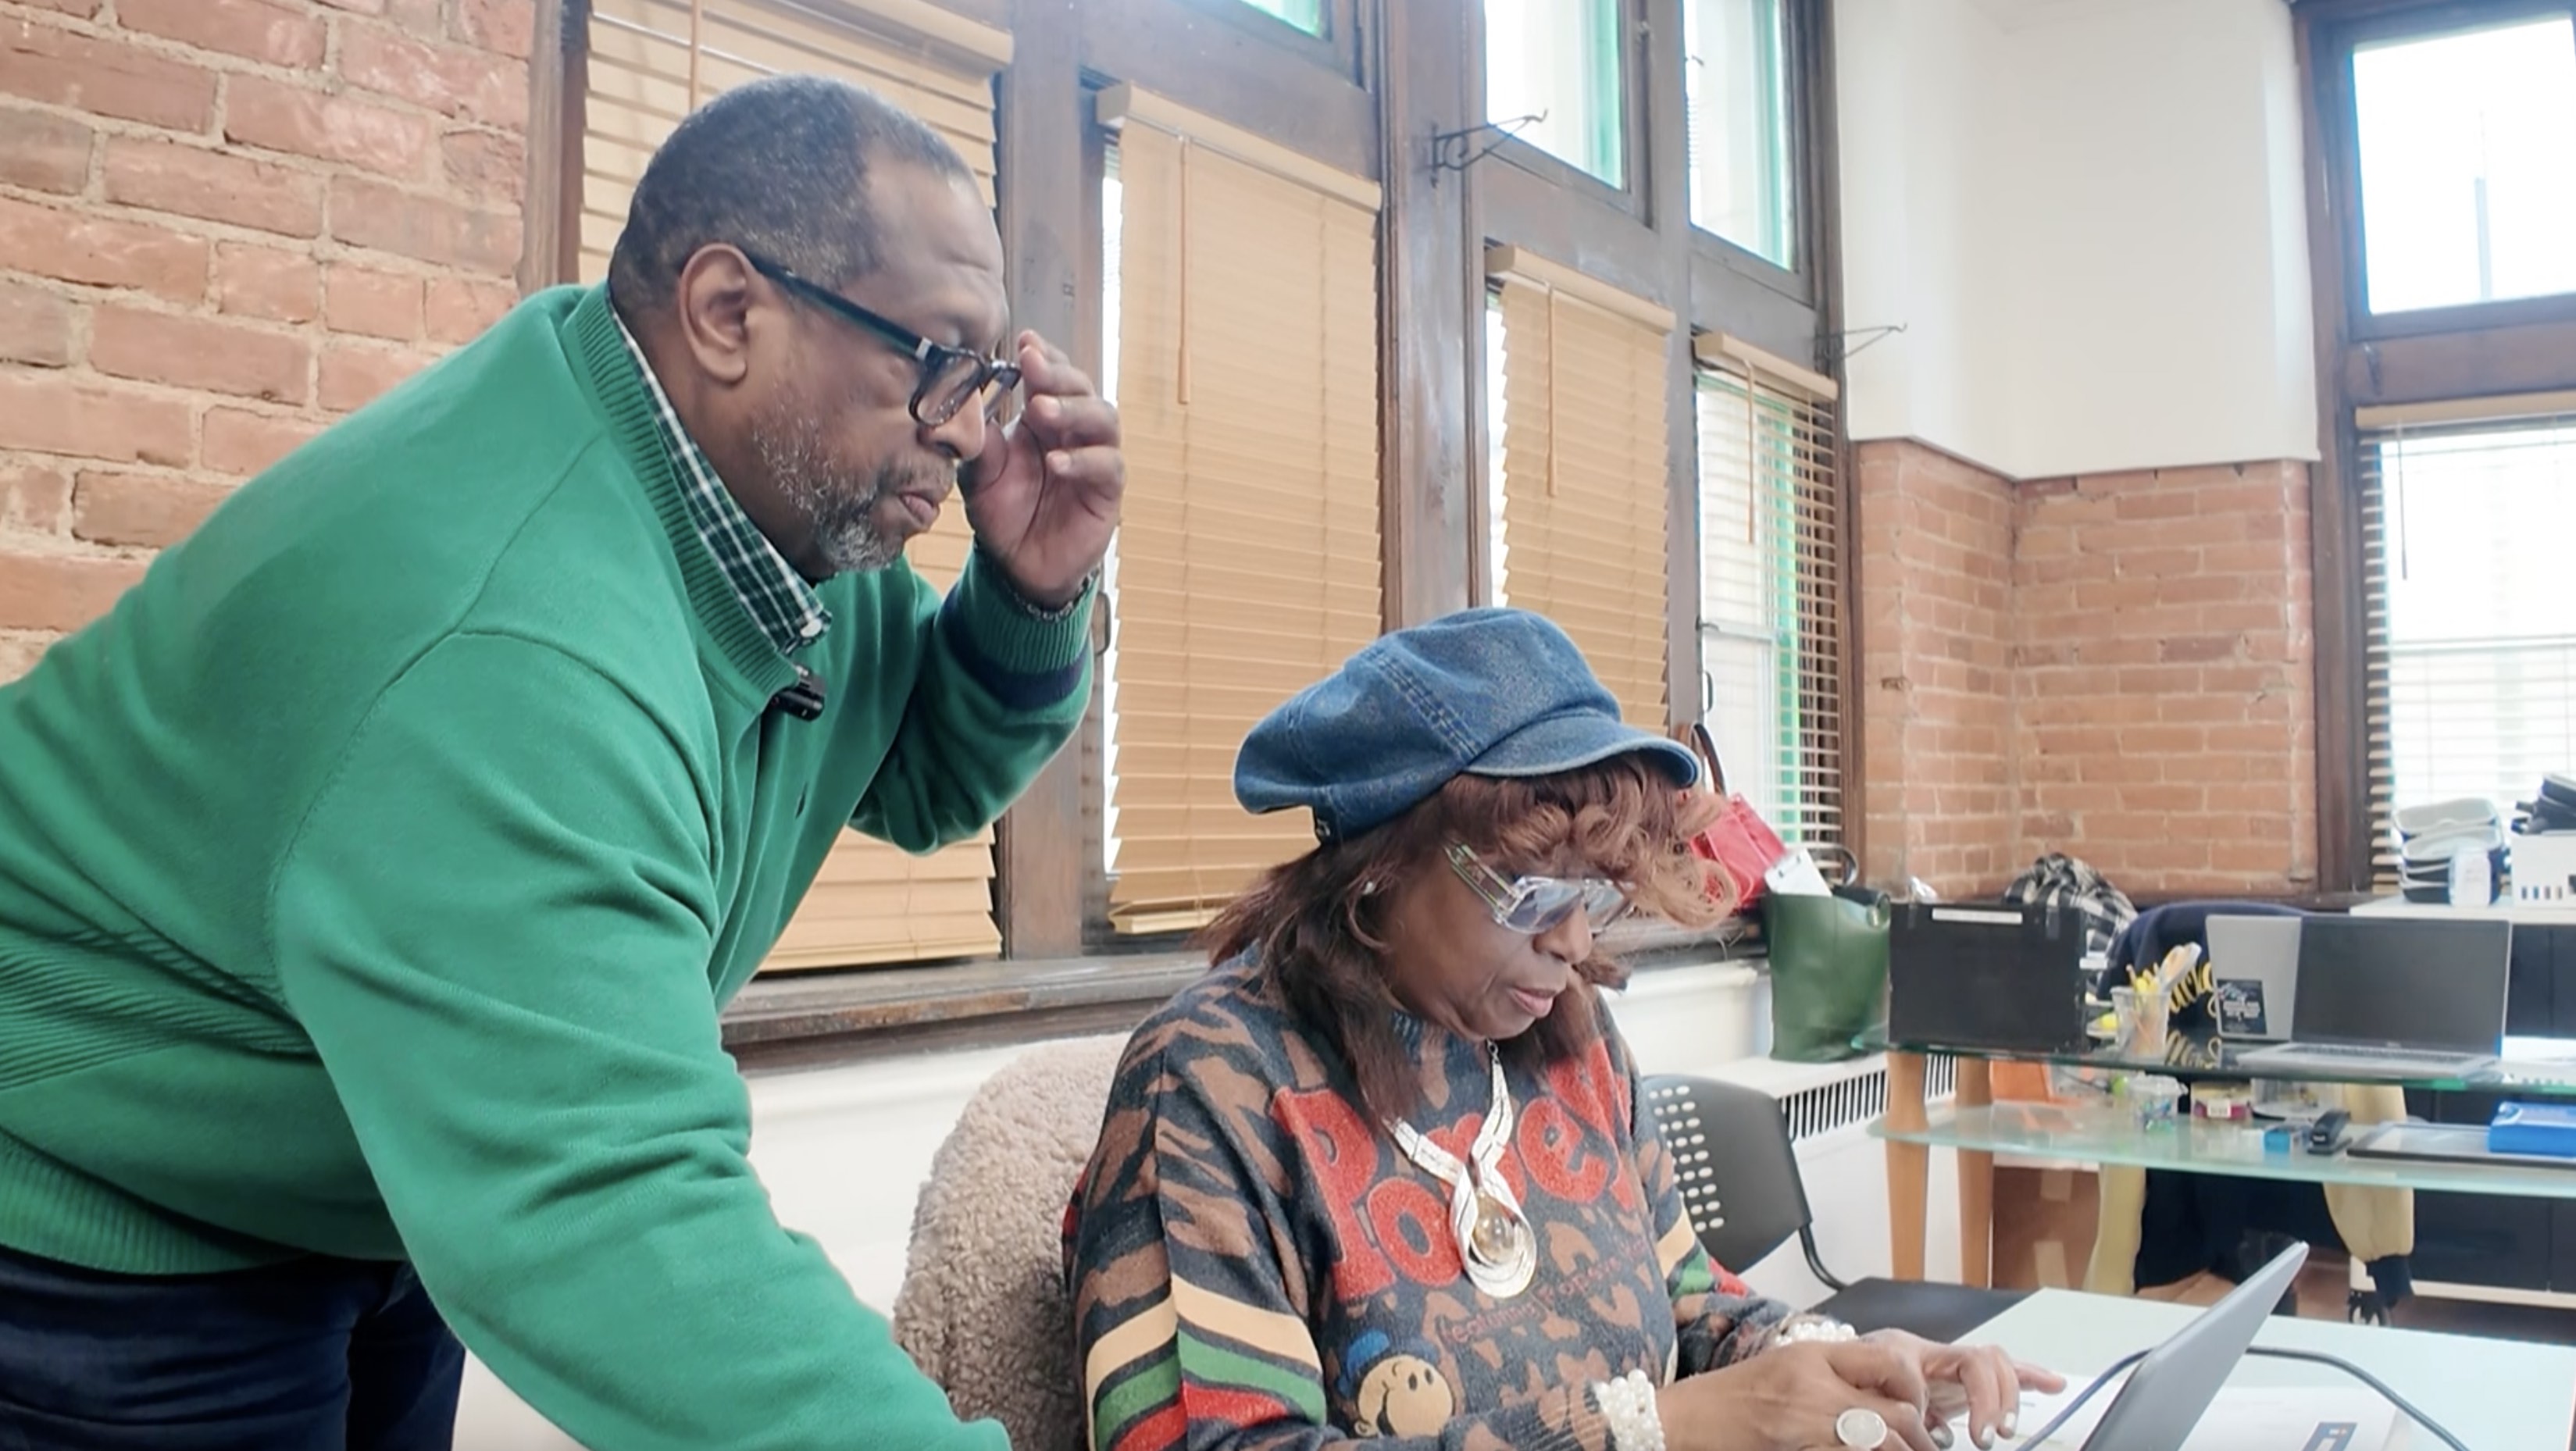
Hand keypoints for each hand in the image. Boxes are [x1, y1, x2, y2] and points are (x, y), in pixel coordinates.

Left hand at [961, 330, 1121, 607]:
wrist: (1018, 566)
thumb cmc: (1003, 513)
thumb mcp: (979, 474)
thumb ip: (979, 443)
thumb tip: (965, 408)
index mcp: (1042, 419)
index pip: (1051, 376)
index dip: (1043, 357)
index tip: (1025, 341)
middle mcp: (1073, 432)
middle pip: (1081, 388)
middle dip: (1057, 374)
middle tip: (1032, 366)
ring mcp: (1095, 458)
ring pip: (1103, 418)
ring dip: (1074, 410)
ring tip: (1041, 411)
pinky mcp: (1107, 491)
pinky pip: (1108, 466)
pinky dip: (1084, 460)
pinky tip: (1056, 462)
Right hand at [1654, 1341, 1938, 1450]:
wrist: (1687, 1418)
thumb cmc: (1731, 1396)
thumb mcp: (1785, 1367)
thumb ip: (1830, 1374)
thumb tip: (1878, 1395)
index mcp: (1814, 1354)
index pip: (1889, 1361)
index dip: (1914, 1389)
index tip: (1919, 1409)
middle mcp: (1816, 1382)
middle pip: (1896, 1409)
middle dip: (1918, 1435)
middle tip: (1927, 1446)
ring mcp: (1808, 1418)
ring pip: (1882, 1438)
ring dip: (1902, 1448)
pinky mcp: (1800, 1447)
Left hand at [1864, 1330, 2064, 1448]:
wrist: (1835, 1368)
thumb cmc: (1847, 1383)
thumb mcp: (1858, 1394)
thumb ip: (1886, 1407)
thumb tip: (1928, 1430)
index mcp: (1905, 1352)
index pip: (1954, 1364)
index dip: (1959, 1400)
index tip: (1958, 1434)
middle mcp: (1932, 1353)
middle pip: (1981, 1360)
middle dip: (1993, 1398)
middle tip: (1989, 1435)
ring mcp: (1949, 1363)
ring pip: (1994, 1362)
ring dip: (2010, 1394)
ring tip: (2008, 1427)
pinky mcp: (1960, 1379)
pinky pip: (1999, 1371)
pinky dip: (2028, 1376)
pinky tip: (2054, 1383)